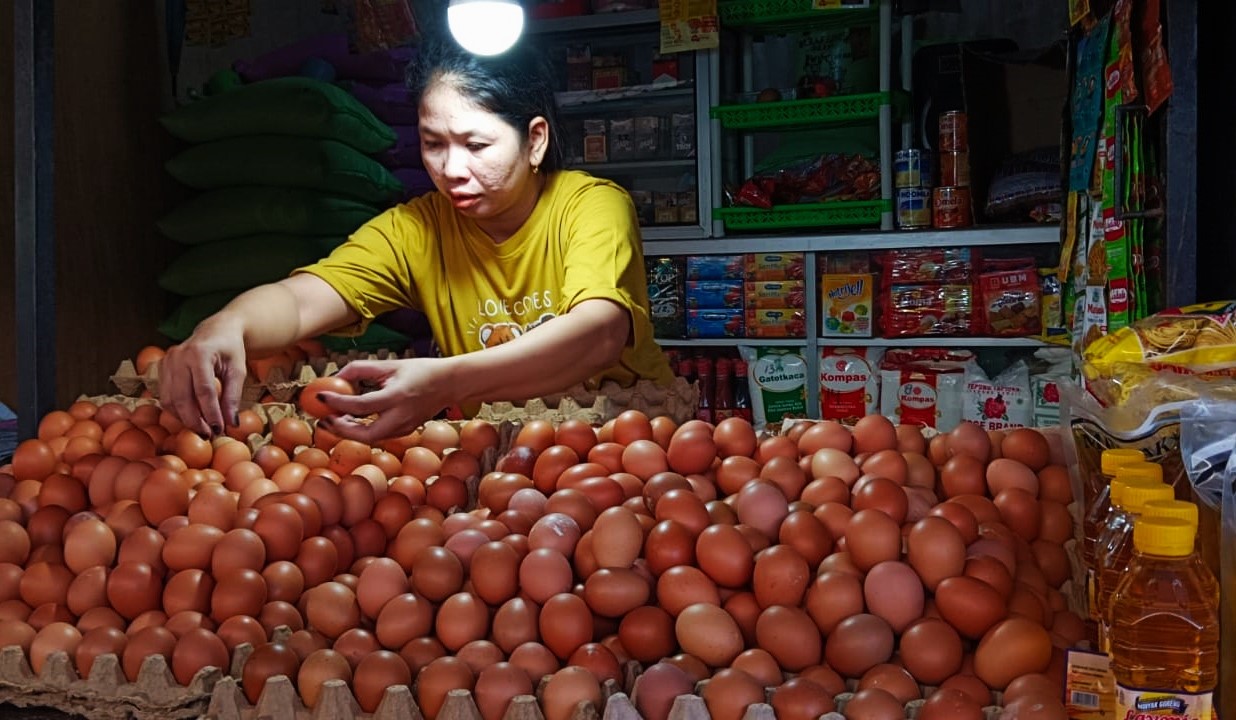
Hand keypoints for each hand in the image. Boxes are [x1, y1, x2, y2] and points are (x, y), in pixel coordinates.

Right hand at [158, 322, 247, 436]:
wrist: (216, 330)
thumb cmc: (230, 349)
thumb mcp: (238, 370)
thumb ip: (233, 396)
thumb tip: (231, 424)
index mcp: (199, 353)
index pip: (203, 390)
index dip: (210, 413)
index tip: (219, 430)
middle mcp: (178, 356)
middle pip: (183, 397)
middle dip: (195, 421)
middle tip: (209, 435)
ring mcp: (166, 362)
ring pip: (170, 400)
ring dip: (185, 419)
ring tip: (203, 429)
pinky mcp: (161, 368)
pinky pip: (166, 396)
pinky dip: (177, 411)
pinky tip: (192, 418)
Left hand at [314, 358, 452, 442]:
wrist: (450, 383)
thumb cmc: (420, 371)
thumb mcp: (390, 365)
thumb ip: (361, 369)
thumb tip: (336, 376)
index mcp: (396, 396)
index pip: (360, 405)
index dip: (337, 402)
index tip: (320, 396)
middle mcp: (401, 416)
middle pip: (365, 434)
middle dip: (341, 429)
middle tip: (325, 418)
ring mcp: (405, 427)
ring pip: (371, 438)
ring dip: (349, 431)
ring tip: (335, 418)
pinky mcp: (406, 431)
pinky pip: (379, 435)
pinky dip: (362, 431)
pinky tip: (352, 421)